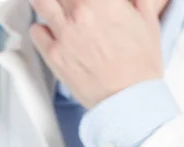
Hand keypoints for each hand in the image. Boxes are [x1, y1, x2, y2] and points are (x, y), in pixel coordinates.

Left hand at [30, 0, 162, 108]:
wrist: (129, 100)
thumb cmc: (140, 67)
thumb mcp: (148, 21)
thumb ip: (136, 0)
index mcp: (104, 1)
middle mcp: (80, 13)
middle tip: (72, 4)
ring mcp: (64, 33)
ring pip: (41, 1)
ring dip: (46, 1)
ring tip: (53, 5)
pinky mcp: (54, 55)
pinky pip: (36, 30)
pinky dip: (41, 27)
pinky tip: (50, 29)